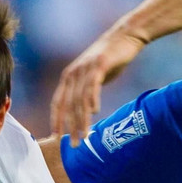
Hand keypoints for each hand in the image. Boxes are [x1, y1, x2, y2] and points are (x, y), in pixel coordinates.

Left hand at [50, 28, 146, 145]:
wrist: (125, 37)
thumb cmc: (110, 59)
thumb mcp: (93, 77)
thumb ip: (86, 91)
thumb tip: (84, 112)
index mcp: (68, 77)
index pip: (57, 103)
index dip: (56, 120)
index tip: (56, 137)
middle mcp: (73, 73)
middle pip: (68, 105)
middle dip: (70, 127)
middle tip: (74, 145)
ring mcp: (85, 68)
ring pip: (80, 99)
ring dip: (82, 120)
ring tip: (85, 136)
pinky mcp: (99, 64)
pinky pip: (93, 85)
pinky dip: (92, 99)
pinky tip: (95, 112)